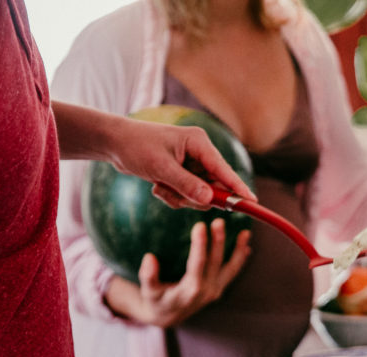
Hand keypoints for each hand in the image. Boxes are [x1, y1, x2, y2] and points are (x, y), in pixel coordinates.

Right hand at [106, 218, 251, 325]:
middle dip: (219, 241)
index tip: (200, 226)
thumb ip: (148, 276)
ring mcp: (215, 291)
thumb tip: (149, 258)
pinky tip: (246, 245)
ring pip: (230, 269)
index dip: (200, 246)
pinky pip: (232, 273)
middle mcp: (206, 291)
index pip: (197, 265)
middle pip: (215, 263)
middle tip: (219, 221)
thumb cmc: (156, 301)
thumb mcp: (148, 292)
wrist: (168, 316)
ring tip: (246, 233)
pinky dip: (240, 260)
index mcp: (189, 291)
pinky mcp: (219, 289)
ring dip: (238, 251)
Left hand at [113, 119, 254, 209]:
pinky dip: (173, 196)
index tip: (251, 203)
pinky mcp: (182, 173)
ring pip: (200, 194)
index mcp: (199, 143)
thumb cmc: (136, 147)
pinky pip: (187, 195)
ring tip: (160, 187)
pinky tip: (157, 186)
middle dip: (196, 197)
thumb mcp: (161, 168)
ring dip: (180, 198)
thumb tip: (210, 200)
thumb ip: (186, 184)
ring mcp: (191, 164)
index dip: (238, 188)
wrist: (114, 143)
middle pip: (214, 186)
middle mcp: (199, 153)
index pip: (224, 169)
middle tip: (177, 196)